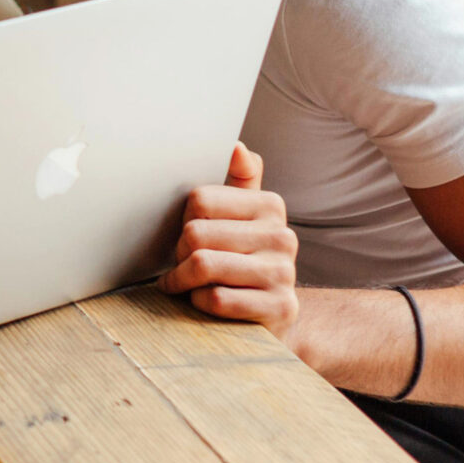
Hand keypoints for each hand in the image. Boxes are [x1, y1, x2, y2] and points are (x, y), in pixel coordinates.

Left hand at [158, 143, 299, 335]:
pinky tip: (204, 302)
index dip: (183, 221)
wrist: (269, 316)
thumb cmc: (241, 259)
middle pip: (195, 233)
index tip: (188, 236)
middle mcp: (283, 236)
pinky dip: (198, 302)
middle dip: (178, 254)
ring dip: (182, 280)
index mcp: (271, 206)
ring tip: (183, 284)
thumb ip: (240, 178)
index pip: (199, 199)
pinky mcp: (280, 308)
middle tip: (181, 265)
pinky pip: (216, 298)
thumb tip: (236, 146)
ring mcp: (285, 273)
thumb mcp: (242, 217)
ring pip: (203, 265)